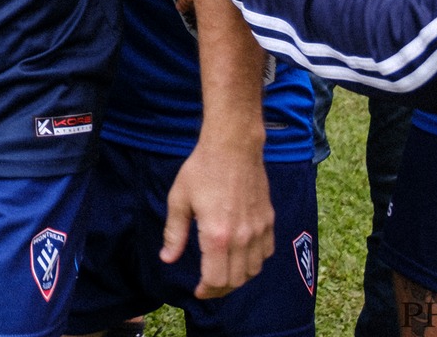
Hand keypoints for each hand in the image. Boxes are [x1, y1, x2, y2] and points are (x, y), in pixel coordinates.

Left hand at [163, 129, 273, 296]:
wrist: (233, 146)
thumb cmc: (202, 169)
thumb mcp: (179, 199)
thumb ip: (175, 233)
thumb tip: (167, 258)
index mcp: (216, 235)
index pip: (216, 279)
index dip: (206, 291)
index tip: (198, 291)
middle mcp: (241, 237)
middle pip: (236, 280)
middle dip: (220, 288)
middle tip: (208, 285)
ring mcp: (258, 230)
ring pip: (253, 270)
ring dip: (238, 278)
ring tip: (223, 273)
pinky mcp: (269, 220)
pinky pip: (266, 253)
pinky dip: (255, 262)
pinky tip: (242, 255)